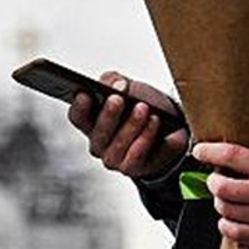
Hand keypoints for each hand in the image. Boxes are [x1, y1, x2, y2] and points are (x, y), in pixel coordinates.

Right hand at [67, 73, 188, 178]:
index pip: (77, 116)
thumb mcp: (129, 87)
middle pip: (97, 132)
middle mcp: (99, 142)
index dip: (79, 107)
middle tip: (117, 99)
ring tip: (143, 108)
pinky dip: (145, 137)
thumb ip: (114, 81)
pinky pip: (135, 155)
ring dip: (131, 125)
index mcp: (91, 121)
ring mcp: (113, 158)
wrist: (170, 128)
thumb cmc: (143, 107)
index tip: (84, 94)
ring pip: (117, 144)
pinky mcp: (131, 168)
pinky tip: (153, 122)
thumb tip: (114, 83)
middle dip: (108, 115)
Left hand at [192, 141, 248, 248]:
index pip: (232, 156)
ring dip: (221, 203)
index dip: (210, 152)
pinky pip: (234, 232)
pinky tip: (232, 219)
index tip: (200, 151)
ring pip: (225, 210)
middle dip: (213, 182)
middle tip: (216, 180)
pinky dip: (227, 225)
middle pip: (221, 187)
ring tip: (228, 199)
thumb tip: (232, 161)